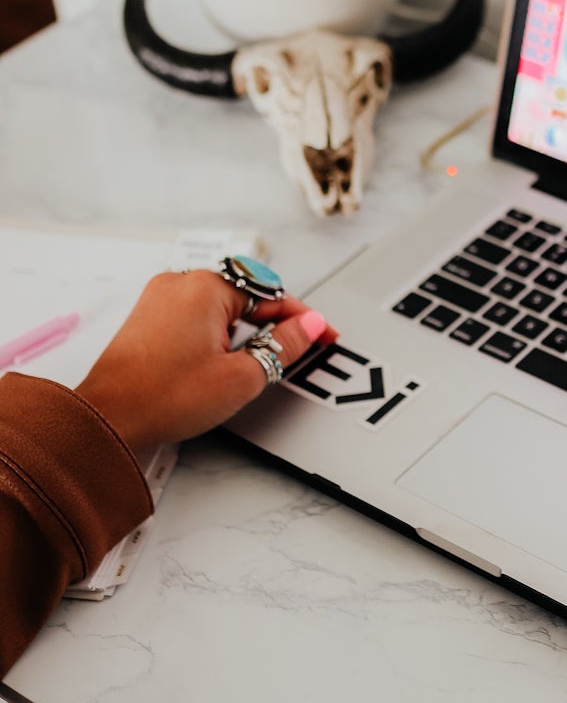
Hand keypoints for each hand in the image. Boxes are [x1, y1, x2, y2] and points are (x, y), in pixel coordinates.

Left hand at [77, 270, 335, 458]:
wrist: (107, 418)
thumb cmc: (162, 397)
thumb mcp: (242, 376)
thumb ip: (285, 345)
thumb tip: (310, 325)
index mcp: (206, 287)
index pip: (271, 295)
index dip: (303, 318)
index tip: (323, 334)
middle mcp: (181, 284)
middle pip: (245, 297)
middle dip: (271, 325)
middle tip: (293, 354)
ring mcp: (159, 299)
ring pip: (220, 307)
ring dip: (242, 332)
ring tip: (251, 366)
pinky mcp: (148, 318)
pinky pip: (196, 316)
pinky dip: (216, 335)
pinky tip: (219, 363)